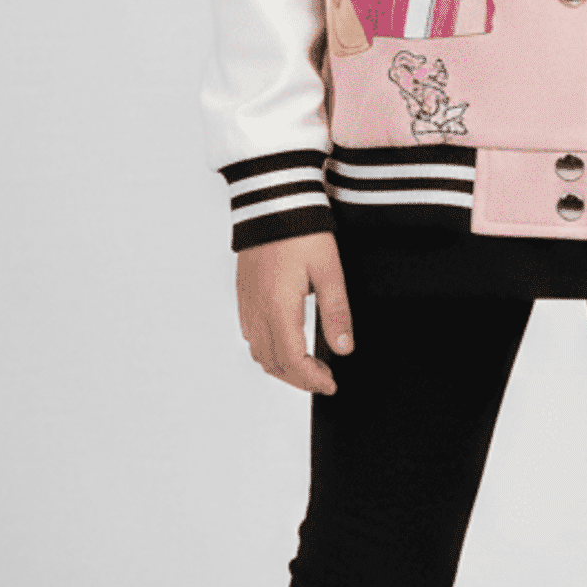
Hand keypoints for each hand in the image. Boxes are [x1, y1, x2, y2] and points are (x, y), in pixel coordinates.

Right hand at [235, 234, 354, 395]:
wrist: (272, 201)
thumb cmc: (301, 231)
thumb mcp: (329, 271)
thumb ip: (336, 312)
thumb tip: (343, 349)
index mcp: (279, 308)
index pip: (292, 361)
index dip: (312, 380)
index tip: (331, 384)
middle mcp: (258, 310)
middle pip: (272, 363)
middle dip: (298, 380)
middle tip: (324, 379)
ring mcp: (247, 302)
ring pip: (258, 352)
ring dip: (281, 367)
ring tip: (308, 365)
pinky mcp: (243, 293)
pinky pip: (250, 334)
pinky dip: (267, 349)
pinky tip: (286, 341)